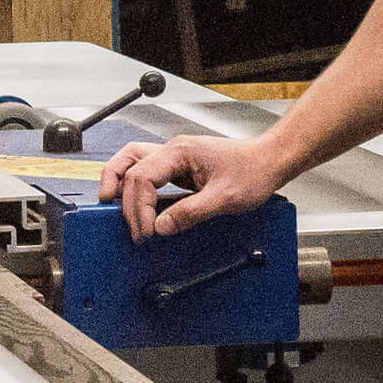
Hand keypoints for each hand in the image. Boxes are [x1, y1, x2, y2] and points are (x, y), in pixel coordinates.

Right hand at [101, 134, 283, 240]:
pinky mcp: (179, 167)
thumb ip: (190, 213)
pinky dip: (136, 187)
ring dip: (120, 183)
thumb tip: (161, 227)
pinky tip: (138, 204)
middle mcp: (172, 150)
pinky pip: (147, 173)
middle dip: (125, 199)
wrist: (270, 161)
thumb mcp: (224, 199)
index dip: (139, 207)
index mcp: (179, 152)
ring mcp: (174, 157)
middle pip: (129, 166)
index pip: (142, 177)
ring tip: (111, 204)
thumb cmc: (253, 172)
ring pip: (132, 162)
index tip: (148, 231)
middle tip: (130, 226)